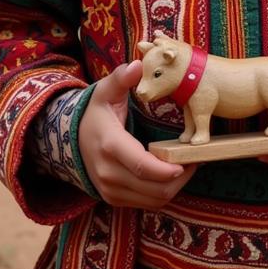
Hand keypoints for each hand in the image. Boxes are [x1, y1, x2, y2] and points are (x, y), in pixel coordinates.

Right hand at [78, 60, 196, 208]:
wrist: (72, 138)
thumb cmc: (96, 112)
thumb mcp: (105, 91)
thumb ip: (121, 78)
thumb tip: (137, 64)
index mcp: (110, 146)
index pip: (142, 166)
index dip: (167, 169)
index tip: (187, 163)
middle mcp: (109, 173)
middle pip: (154, 188)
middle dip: (180, 177)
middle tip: (195, 160)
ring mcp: (110, 189)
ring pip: (153, 200)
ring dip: (174, 186)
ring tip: (187, 166)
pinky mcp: (113, 198)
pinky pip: (146, 203)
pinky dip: (163, 192)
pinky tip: (171, 174)